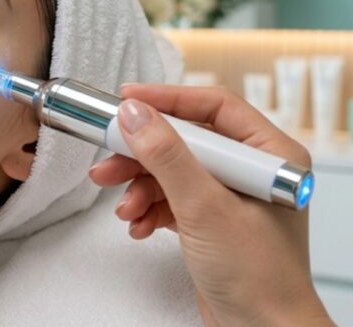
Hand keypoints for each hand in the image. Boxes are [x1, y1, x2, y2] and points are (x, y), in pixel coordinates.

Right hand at [89, 84, 332, 325]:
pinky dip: (149, 208)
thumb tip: (135, 113)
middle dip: (142, 154)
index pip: (212, 106)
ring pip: (171, 170)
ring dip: (140, 187)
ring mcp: (230, 196)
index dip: (167, 99)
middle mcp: (252, 170)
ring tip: (122, 207)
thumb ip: (167, 156)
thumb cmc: (259, 278)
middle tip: (107, 159)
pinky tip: (137, 225)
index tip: (125, 100)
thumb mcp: (204, 208)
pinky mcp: (211, 220)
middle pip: (184, 139)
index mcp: (270, 154)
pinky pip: (170, 198)